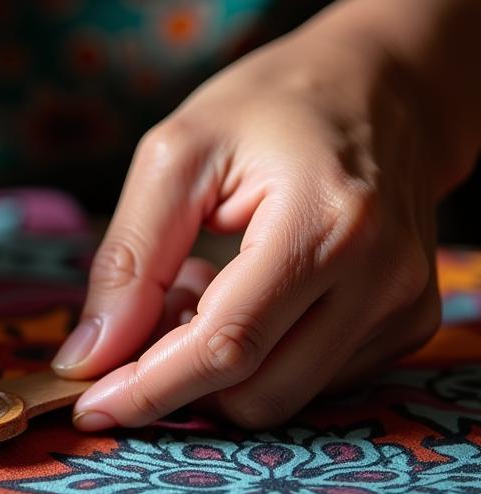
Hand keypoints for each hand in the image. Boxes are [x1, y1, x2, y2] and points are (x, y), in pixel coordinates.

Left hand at [53, 27, 467, 428]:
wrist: (386, 87)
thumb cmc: (272, 106)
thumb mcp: (176, 155)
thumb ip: (129, 260)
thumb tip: (88, 356)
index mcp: (325, 223)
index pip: (226, 346)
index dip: (148, 389)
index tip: (87, 406)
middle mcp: (381, 278)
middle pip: (256, 392)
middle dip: (177, 380)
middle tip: (149, 312)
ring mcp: (402, 308)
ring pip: (281, 399)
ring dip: (215, 368)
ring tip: (201, 286)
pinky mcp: (405, 325)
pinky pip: (309, 382)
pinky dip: (256, 360)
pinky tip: (243, 295)